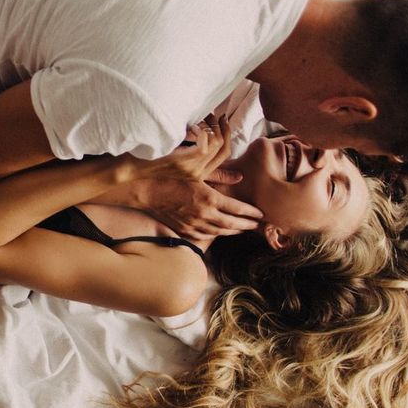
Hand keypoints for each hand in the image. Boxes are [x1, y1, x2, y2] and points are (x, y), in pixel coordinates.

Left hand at [131, 114, 233, 183]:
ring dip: (210, 126)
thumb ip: (190, 144)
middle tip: (214, 115)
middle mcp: (199, 173)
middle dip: (222, 128)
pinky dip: (200, 131)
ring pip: (216, 144)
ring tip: (201, 117)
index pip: (226, 153)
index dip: (227, 133)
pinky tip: (191, 125)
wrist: (131, 167)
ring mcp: (192, 170)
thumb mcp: (175, 151)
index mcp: (200, 173)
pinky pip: (204, 145)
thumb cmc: (150, 154)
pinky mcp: (184, 163)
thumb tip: (204, 124)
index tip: (221, 119)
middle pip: (225, 148)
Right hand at [137, 178, 262, 240]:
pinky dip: (217, 234)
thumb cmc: (171, 176)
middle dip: (247, 225)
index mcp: (209, 198)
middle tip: (258, 225)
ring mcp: (194, 225)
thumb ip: (220, 174)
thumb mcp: (197, 171)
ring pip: (220, 232)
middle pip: (232, 224)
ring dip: (234, 231)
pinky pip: (206, 236)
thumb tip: (239, 177)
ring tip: (243, 229)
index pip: (237, 208)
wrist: (146, 191)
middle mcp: (204, 214)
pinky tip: (221, 232)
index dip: (251, 212)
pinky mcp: (185, 230)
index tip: (260, 213)